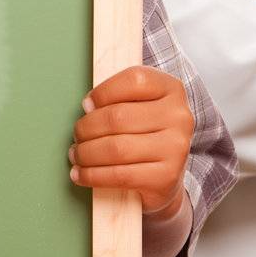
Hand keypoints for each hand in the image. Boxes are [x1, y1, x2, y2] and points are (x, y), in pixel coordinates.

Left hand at [68, 65, 191, 213]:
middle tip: (77, 135)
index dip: (103, 91)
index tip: (87, 105)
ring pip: (116, 148)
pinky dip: (93, 175)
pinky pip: (119, 175)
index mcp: (172, 89)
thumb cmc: (146, 133)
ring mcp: (176, 147)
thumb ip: (119, 97)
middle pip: (118, 116)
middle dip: (87, 128)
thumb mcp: (140, 105)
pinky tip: (81, 174)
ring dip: (86, 153)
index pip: (134, 80)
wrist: (166, 175)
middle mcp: (178, 116)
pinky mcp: (167, 176)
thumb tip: (89, 107)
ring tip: (76, 155)